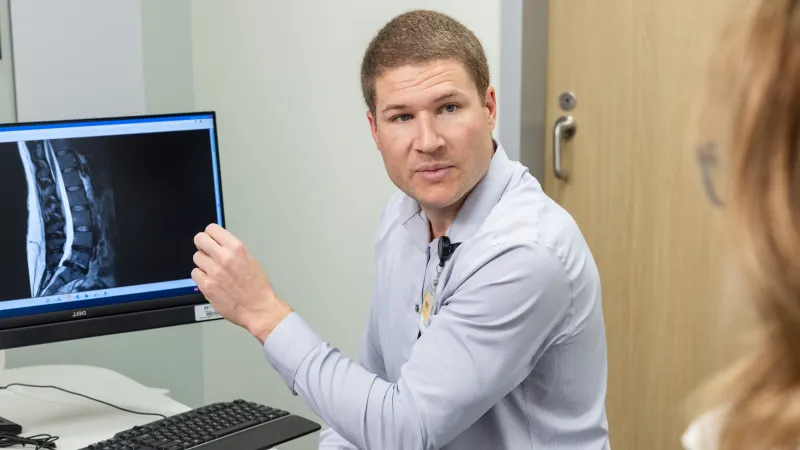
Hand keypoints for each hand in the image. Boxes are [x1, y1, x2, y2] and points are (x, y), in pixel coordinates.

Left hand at [191, 224, 292, 343]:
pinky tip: (211, 280)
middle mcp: (224, 257)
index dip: (210, 234)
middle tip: (207, 252)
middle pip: (199, 239)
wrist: (258, 308)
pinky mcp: (207, 285)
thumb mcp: (250, 260)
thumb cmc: (257, 287)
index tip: (211, 239)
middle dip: (202, 245)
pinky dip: (201, 277)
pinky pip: (195, 273)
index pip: (212, 229)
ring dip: (203, 263)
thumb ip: (232, 250)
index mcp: (237, 248)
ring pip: (196, 257)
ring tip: (213, 271)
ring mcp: (214, 271)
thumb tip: (217, 243)